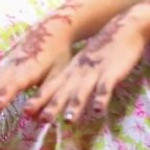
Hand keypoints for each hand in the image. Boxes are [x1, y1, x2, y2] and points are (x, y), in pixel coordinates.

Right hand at [0, 15, 74, 119]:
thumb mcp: (58, 74)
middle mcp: (13, 68)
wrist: (49, 30)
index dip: (5, 95)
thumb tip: (38, 116)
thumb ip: (47, 94)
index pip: (15, 84)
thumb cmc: (57, 55)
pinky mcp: (2, 69)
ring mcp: (5, 67)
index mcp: (29, 70)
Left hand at [28, 22, 146, 121]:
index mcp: (70, 72)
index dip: (39, 100)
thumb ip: (71, 81)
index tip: (26, 113)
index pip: (51, 87)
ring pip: (82, 91)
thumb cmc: (101, 51)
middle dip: (52, 107)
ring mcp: (94, 72)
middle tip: (41, 121)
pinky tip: (99, 111)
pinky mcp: (111, 72)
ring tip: (68, 121)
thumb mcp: (81, 65)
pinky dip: (101, 98)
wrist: (123, 28)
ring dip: (75, 105)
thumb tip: (58, 100)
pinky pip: (105, 87)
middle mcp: (78, 73)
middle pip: (63, 92)